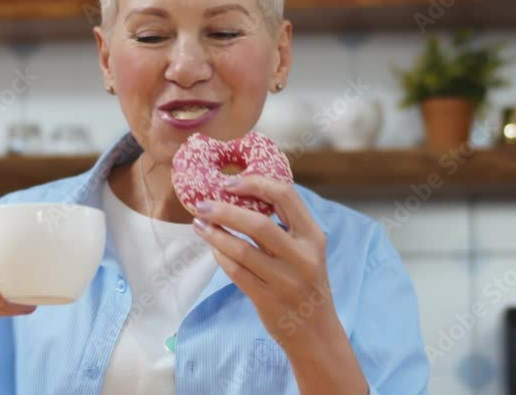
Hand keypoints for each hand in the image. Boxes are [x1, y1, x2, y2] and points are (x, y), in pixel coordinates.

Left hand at [191, 175, 339, 349]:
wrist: (316, 332)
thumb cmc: (306, 283)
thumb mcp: (308, 251)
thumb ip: (285, 226)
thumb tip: (242, 196)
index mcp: (313, 236)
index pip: (286, 196)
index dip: (255, 184)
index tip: (230, 182)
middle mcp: (302, 256)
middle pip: (258, 223)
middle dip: (225, 210)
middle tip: (202, 205)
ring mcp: (285, 280)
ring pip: (242, 250)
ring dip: (216, 234)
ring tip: (199, 224)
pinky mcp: (268, 299)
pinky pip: (236, 272)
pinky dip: (221, 257)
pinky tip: (213, 248)